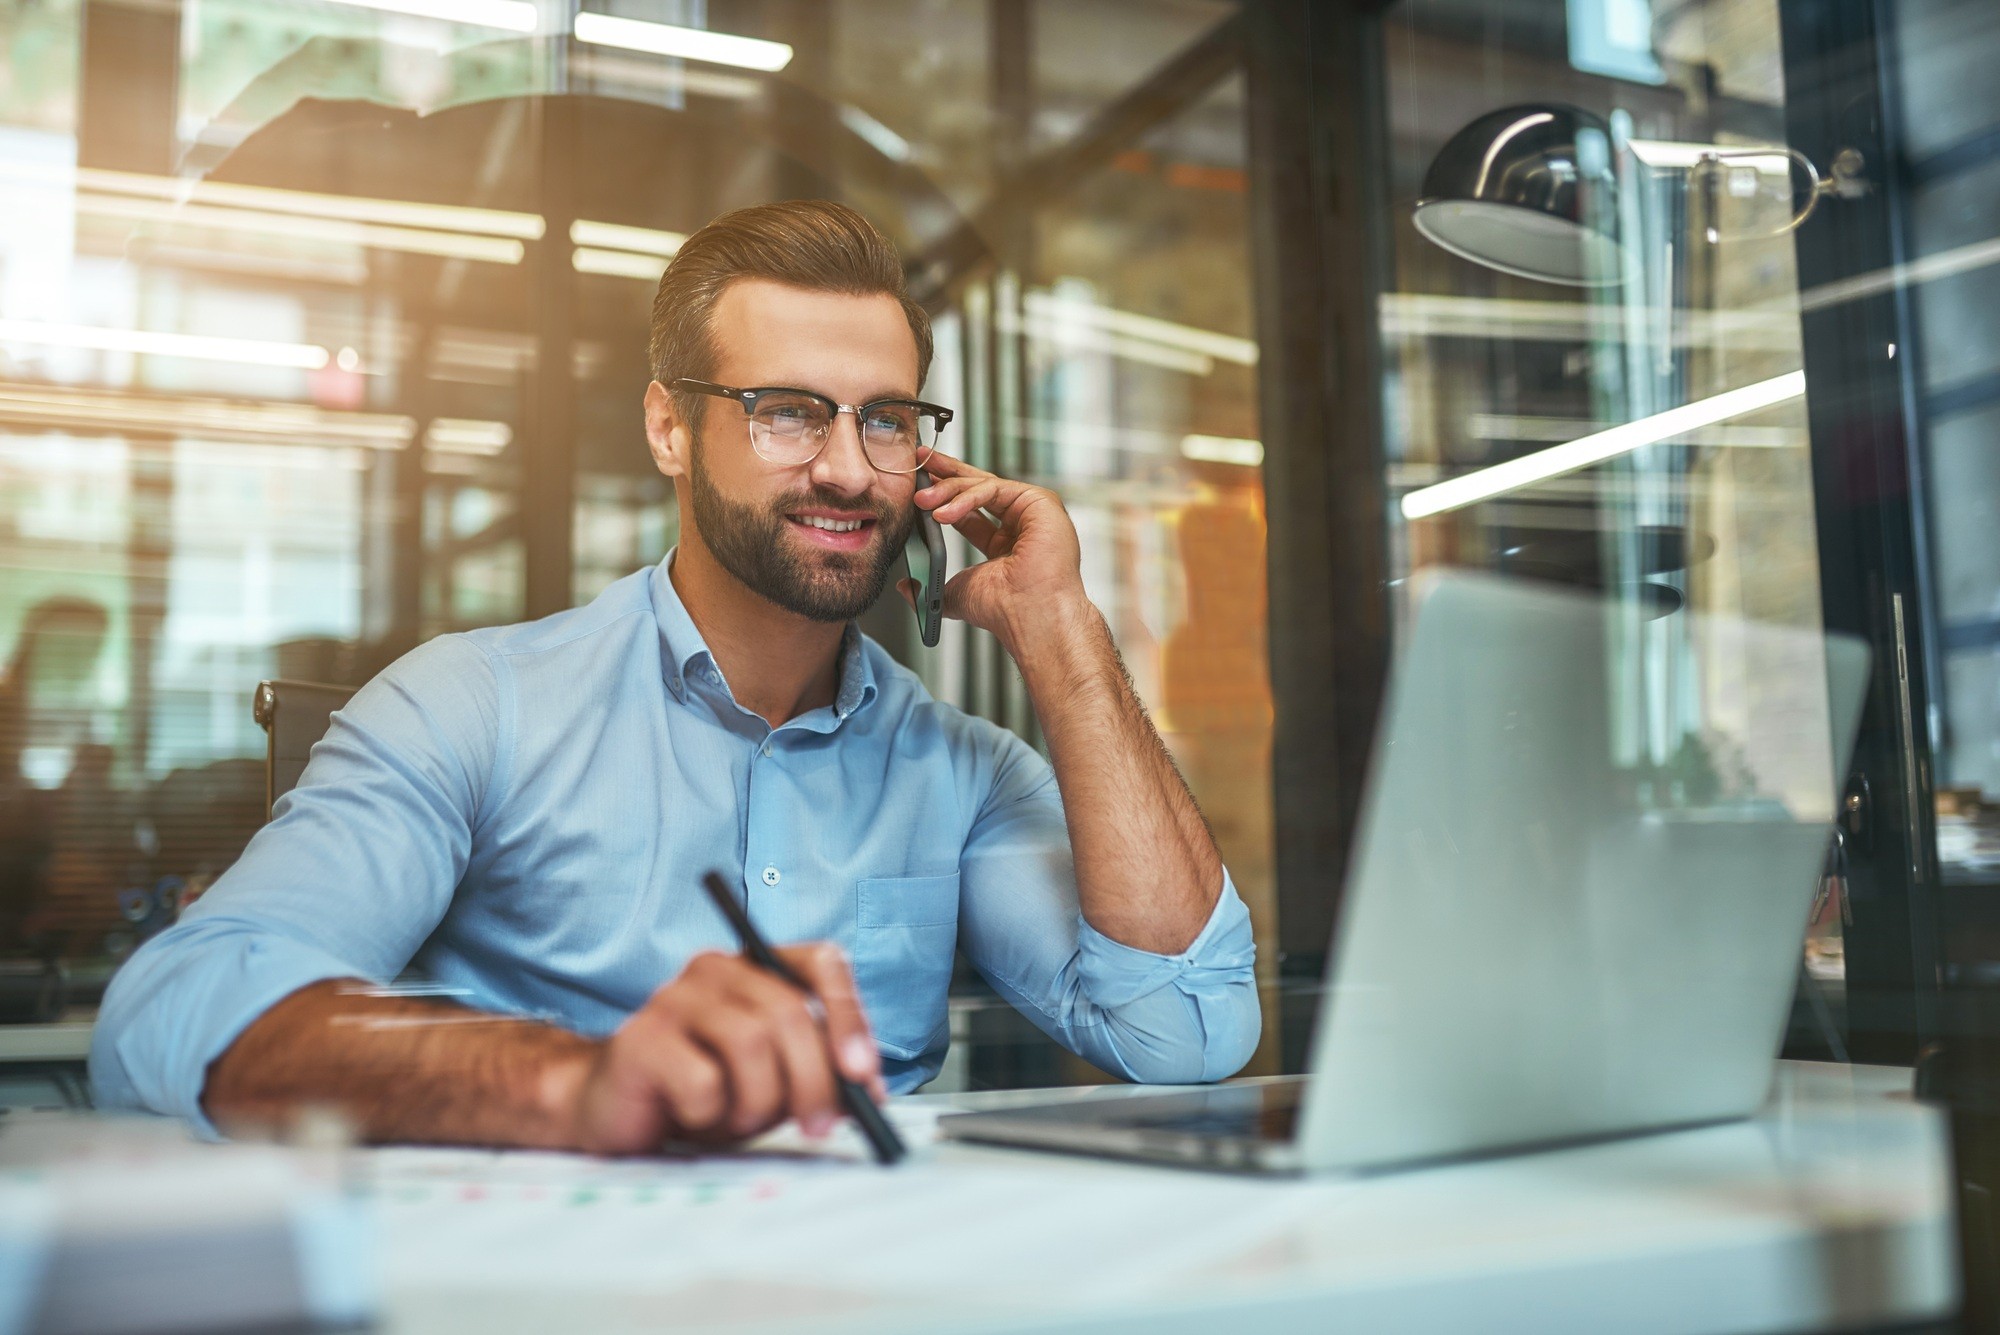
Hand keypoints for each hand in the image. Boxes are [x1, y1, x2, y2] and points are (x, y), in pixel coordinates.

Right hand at [564, 945, 882, 1153]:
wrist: (619, 1112)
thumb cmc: (706, 1092)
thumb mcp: (777, 1080)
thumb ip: (822, 1073)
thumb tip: (868, 1092)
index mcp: (756, 965)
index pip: (821, 963)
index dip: (850, 1016)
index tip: (862, 1073)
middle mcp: (716, 968)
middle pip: (789, 1012)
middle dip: (814, 1079)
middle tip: (818, 1125)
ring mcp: (675, 997)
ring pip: (751, 1043)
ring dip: (759, 1101)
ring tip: (739, 1120)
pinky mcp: (642, 1038)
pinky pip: (704, 1082)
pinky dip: (712, 1114)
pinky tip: (693, 1115)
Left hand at [903, 452, 1090, 650]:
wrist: (1026, 616)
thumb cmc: (1003, 610)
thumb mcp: (954, 593)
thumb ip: (930, 587)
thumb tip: (905, 587)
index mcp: (1006, 544)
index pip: (971, 509)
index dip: (943, 495)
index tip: (918, 488)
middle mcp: (1022, 524)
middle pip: (979, 487)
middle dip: (945, 474)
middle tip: (919, 465)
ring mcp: (1033, 512)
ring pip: (983, 485)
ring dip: (947, 489)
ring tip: (922, 501)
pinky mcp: (1040, 502)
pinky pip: (994, 489)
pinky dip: (965, 497)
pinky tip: (944, 514)